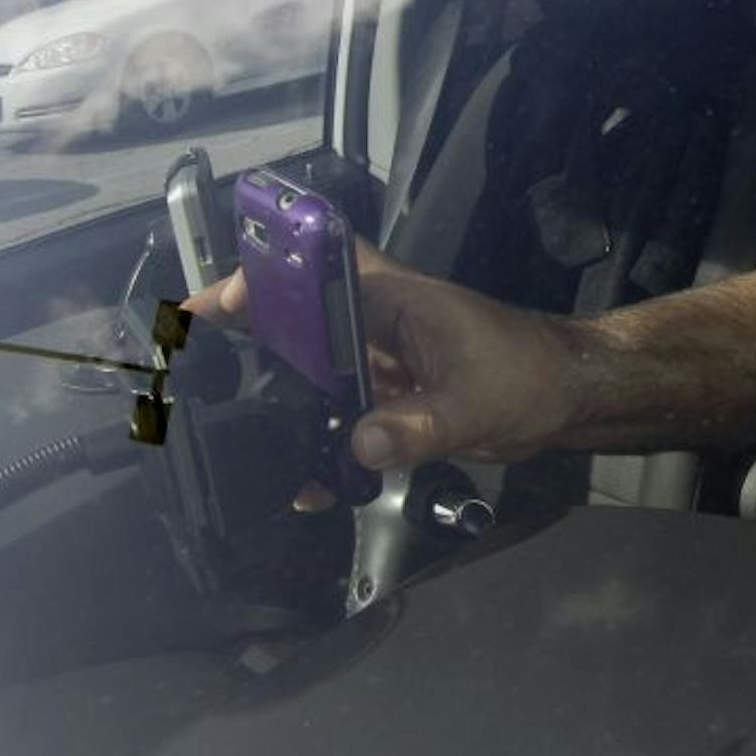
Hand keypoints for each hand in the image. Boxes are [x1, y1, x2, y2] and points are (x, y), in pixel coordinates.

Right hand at [181, 240, 582, 474]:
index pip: (318, 269)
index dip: (264, 278)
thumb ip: (418, 425)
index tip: (214, 307)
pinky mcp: (388, 398)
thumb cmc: (528, 375)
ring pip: (310, 369)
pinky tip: (301, 486)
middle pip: (297, 319)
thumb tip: (359, 445)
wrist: (566, 397)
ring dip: (276, 397)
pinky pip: (339, 414)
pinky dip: (318, 444)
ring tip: (228, 432)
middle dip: (244, 340)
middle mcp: (376, 324)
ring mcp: (379, 361)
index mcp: (393, 300)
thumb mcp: (475, 402)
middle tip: (190, 374)